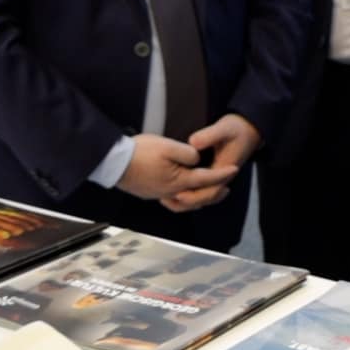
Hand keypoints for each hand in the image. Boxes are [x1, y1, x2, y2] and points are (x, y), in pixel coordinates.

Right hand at [115, 134, 238, 202]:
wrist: (114, 163)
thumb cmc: (140, 152)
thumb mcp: (167, 146)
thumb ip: (187, 153)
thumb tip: (197, 158)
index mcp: (178, 181)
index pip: (206, 179)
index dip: (222, 174)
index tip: (235, 169)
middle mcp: (171, 193)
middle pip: (199, 197)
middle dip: (215, 191)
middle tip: (227, 185)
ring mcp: (160, 195)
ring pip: (186, 203)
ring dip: (201, 199)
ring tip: (210, 192)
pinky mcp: (151, 194)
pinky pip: (173, 202)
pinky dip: (185, 200)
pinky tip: (184, 194)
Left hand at [161, 114, 260, 212]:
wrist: (249, 129)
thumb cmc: (237, 128)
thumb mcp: (224, 128)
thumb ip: (209, 135)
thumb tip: (193, 143)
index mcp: (225, 170)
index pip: (211, 190)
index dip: (194, 195)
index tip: (178, 194)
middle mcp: (222, 177)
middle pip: (205, 197)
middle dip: (186, 201)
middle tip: (165, 200)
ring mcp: (219, 177)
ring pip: (203, 196)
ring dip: (187, 200)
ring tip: (166, 200)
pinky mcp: (214, 174)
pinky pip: (202, 189)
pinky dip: (190, 193)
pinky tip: (174, 190)